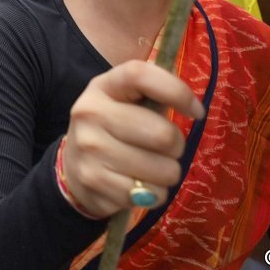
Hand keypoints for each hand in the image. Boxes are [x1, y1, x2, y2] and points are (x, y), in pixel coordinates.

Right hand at [61, 61, 203, 217]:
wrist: (72, 167)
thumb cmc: (114, 129)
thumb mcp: (127, 103)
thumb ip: (156, 95)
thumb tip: (194, 105)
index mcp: (103, 87)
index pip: (140, 75)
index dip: (177, 91)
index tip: (196, 112)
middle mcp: (90, 113)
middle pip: (162, 134)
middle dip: (177, 145)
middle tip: (166, 148)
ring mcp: (89, 148)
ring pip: (163, 170)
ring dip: (167, 173)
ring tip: (150, 168)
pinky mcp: (94, 180)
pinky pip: (151, 194)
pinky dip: (154, 194)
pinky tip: (138, 185)